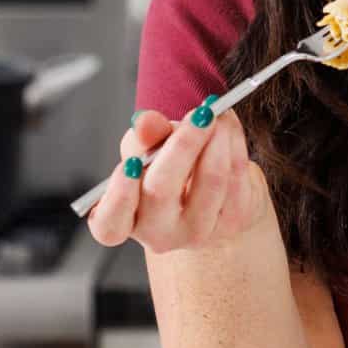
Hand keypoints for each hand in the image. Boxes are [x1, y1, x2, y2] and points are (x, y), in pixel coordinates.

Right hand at [85, 104, 274, 252]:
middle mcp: (158, 234)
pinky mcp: (233, 223)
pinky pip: (237, 179)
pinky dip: (235, 144)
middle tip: (200, 114)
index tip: (132, 163)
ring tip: (219, 113)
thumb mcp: (148, 150)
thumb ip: (143, 137)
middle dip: (182, 146)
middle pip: (162, 193)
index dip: (119, 195)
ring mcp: (197, 233)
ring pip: (210, 182)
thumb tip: (145, 122)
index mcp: (125, 220)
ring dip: (218, 138)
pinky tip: (229, 128)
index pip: (110, 225)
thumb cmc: (170, 169)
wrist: (214, 190)